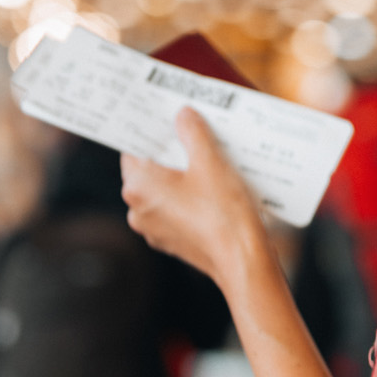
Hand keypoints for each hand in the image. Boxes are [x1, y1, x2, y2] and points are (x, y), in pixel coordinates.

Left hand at [121, 108, 269, 285]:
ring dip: (180, 177)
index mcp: (138, 186)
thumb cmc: (223, 211)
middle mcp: (137, 209)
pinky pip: (174, 211)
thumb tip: (182, 115)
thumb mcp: (210, 161)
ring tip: (207, 161)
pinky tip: (211, 189)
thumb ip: (192, 132)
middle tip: (191, 134)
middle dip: (169, 153)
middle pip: (148, 170)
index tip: (165, 119)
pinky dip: (187, 198)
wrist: (242, 261)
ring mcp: (153, 229)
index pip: (133, 148)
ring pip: (162, 191)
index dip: (151, 133)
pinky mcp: (171, 242)